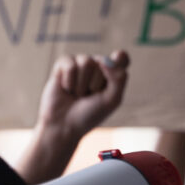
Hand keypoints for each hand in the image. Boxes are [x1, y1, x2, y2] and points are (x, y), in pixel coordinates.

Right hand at [17, 50, 129, 184]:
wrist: (64, 126)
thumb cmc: (90, 115)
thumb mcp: (112, 100)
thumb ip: (118, 78)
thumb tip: (104, 59)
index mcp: (112, 75)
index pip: (122, 58)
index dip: (119, 60)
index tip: (118, 59)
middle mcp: (97, 66)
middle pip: (103, 61)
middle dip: (96, 83)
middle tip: (89, 96)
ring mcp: (79, 65)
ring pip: (86, 61)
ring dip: (81, 84)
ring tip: (77, 94)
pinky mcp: (63, 65)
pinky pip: (70, 64)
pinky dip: (69, 80)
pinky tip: (66, 89)